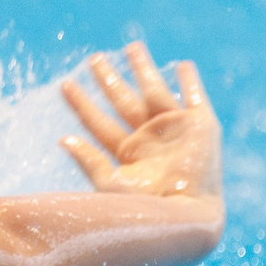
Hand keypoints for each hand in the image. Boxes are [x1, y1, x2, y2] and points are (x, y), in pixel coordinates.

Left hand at [59, 41, 221, 202]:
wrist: (187, 217)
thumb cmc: (146, 209)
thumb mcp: (109, 184)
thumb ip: (88, 161)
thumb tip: (63, 139)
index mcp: (127, 155)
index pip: (98, 122)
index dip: (81, 104)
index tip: (64, 85)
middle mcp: (149, 140)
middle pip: (123, 101)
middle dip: (108, 79)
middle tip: (94, 58)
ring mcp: (175, 132)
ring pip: (154, 91)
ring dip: (144, 69)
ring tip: (132, 47)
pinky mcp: (202, 128)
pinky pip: (195, 98)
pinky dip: (191, 82)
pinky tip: (184, 66)